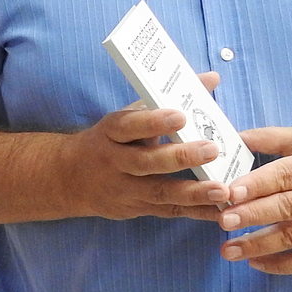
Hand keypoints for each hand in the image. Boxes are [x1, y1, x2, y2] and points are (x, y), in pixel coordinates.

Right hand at [56, 72, 234, 221]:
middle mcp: (115, 162)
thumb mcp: (127, 117)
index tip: (180, 116)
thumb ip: (168, 100)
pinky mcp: (137, 209)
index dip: (153, 122)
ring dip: (193, 192)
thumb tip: (211, 79)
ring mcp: (125, 189)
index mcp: (110, 133)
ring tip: (222, 189)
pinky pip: (168, 211)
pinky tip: (219, 210)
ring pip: (159, 192)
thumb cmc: (109, 140)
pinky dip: (195, 212)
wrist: (70, 178)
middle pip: (146, 161)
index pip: (129, 126)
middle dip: (180, 157)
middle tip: (211, 149)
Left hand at [216, 126, 291, 273]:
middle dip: (253, 215)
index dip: (257, 185)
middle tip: (222, 221)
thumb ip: (273, 138)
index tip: (230, 192)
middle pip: (289, 207)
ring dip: (261, 245)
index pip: (286, 175)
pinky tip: (258, 264)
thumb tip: (234, 137)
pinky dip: (285, 265)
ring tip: (229, 249)